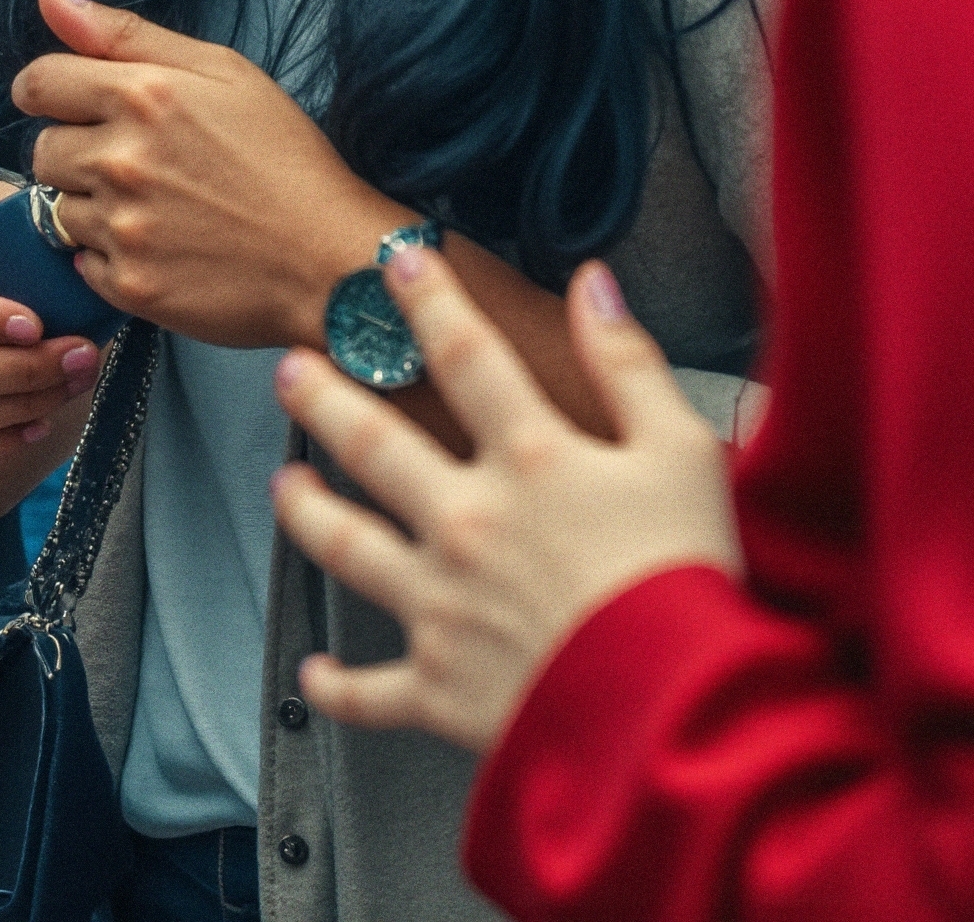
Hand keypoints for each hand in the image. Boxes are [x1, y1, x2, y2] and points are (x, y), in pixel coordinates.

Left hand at [12, 0, 403, 350]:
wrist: (330, 259)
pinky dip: (109, 257)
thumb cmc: (285, 159)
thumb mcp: (223, 71)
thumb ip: (124, 33)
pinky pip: (80, 263)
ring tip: (156, 208)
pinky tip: (161, 247)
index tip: (72, 106)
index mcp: (142, 95)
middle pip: (43, 150)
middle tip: (138, 164)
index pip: (38, 83)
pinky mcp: (128, 285)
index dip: (49, 93)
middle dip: (76, 151)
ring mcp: (122, 227)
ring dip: (92, 207)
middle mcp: (121, 160)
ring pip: (57, 209)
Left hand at [268, 257, 740, 749]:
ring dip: (306, 512)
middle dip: (324, 398)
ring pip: (346, 547)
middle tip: (291, 369)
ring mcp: (442, 605)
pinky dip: (339, 686)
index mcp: (531, 462)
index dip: (427, 300)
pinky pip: (371, 690)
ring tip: (282, 487)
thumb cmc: (690, 582)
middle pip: (373, 443)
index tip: (395, 262)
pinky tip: (317, 673)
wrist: (677, 710)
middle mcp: (468, 523)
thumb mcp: (683, 452)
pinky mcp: (440, 686)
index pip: (467, 356)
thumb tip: (593, 285)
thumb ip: (631, 364)